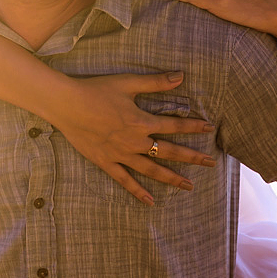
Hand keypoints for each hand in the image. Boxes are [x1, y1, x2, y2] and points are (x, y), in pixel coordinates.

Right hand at [56, 71, 216, 205]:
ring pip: (152, 170)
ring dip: (172, 178)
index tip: (210, 128)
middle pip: (169, 151)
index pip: (174, 125)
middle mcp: (135, 141)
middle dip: (192, 157)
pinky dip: (138, 192)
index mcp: (142, 121)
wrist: (66, 105)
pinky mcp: (106, 162)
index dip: (193, 126)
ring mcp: (121, 155)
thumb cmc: (96, 90)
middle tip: (210, 163)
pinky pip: (125, 181)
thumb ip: (156, 82)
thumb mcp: (128, 83)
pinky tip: (151, 201)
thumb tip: (181, 76)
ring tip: (189, 186)